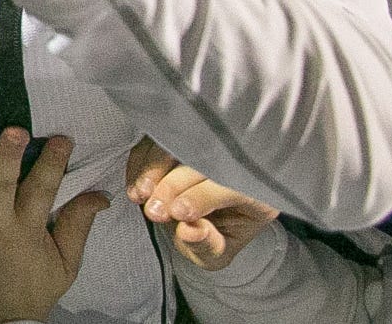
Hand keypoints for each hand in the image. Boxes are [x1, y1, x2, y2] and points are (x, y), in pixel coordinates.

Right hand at [124, 137, 280, 271]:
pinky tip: (136, 183)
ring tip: (139, 195)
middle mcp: (234, 161)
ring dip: (151, 168)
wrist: (210, 218)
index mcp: (255, 191)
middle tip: (153, 211)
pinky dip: (141, 161)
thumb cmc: (216, 236)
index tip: (177, 213)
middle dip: (171, 186)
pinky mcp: (180, 138)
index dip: (201, 198)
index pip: (227, 187)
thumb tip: (189, 230)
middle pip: (199, 162)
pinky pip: (156, 141)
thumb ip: (206, 246)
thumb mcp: (216, 253)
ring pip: (176, 144)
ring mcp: (206, 145)